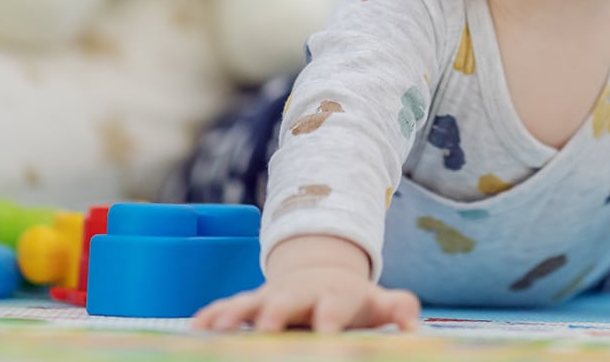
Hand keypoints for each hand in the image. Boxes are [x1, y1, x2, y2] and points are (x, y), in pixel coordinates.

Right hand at [191, 235, 420, 332]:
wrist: (321, 271)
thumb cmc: (353, 300)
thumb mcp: (377, 302)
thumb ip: (398, 309)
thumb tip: (413, 324)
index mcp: (334, 295)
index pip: (333, 307)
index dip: (329, 322)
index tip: (328, 338)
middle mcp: (299, 293)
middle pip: (285, 302)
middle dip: (273, 317)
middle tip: (265, 334)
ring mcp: (272, 296)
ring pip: (249, 302)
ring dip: (232, 315)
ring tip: (215, 330)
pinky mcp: (250, 303)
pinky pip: (227, 307)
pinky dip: (212, 316)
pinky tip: (196, 330)